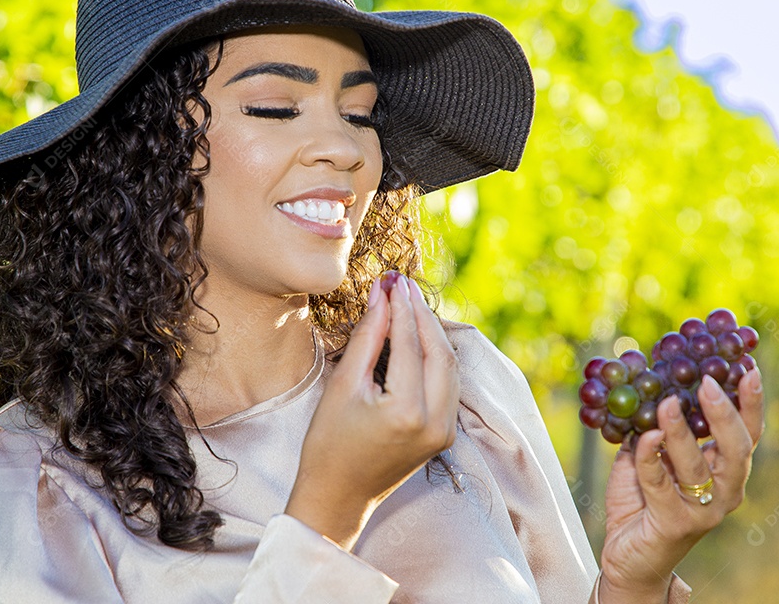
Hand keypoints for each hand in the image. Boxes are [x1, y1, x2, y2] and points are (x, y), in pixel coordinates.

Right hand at [284, 273, 459, 549]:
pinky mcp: (445, 435)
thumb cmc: (328, 444)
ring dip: (431, 334)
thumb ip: (368, 337)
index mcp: (407, 411)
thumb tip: (381, 296)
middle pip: (440, 352)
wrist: (337, 497)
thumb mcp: (343, 386)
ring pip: (450, 367)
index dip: (402, 307)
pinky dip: (435, 357)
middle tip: (402, 287)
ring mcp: (445, 432)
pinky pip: (448, 384)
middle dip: (422, 316)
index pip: (410, 344)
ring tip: (408, 305)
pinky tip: (417, 337)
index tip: (392, 280)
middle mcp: (435, 423)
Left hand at [598, 368, 765, 602]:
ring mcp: (703, 510)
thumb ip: (654, 427)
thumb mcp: (649, 455)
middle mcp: (724, 491)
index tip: (748, 368)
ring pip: (698, 466)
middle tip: (707, 383)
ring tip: (666, 403)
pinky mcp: (676, 524)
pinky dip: (651, 457)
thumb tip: (647, 382)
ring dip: (681, 431)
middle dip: (724, 413)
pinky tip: (646, 436)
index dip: (751, 402)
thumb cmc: (642, 500)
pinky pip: (661, 484)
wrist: (628, 554)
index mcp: (724, 470)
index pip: (747, 432)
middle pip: (736, 448)